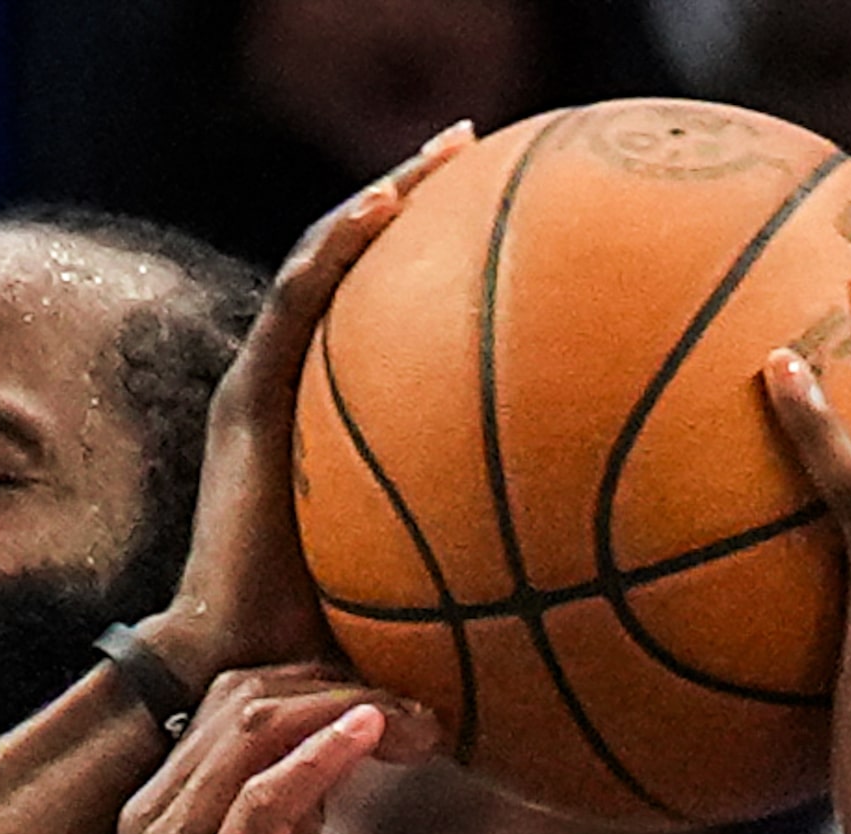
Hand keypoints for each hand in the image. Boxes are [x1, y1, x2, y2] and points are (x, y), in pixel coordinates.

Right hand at [111, 671, 422, 833]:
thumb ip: (299, 820)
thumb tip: (346, 755)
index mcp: (170, 807)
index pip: (239, 700)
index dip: (325, 684)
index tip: (402, 707)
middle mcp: (157, 813)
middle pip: (247, 695)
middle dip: (342, 685)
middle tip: (423, 712)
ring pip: (253, 728)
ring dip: (345, 710)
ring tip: (415, 722)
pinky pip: (263, 799)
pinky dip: (321, 754)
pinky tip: (371, 733)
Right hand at [136, 121, 476, 686]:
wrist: (243, 669)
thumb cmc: (334, 646)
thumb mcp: (436, 590)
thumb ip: (492, 563)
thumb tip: (608, 586)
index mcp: (328, 427)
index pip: (379, 324)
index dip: (434, 264)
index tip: (505, 220)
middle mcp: (295, 395)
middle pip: (354, 272)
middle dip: (412, 202)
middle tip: (475, 147)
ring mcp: (263, 392)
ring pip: (321, 265)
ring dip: (378, 199)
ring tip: (442, 151)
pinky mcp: (245, 401)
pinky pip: (296, 303)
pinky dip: (336, 245)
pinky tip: (385, 206)